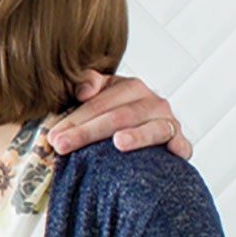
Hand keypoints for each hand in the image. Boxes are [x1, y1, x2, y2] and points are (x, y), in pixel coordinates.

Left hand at [48, 71, 191, 158]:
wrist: (145, 130)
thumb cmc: (113, 114)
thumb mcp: (100, 95)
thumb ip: (88, 83)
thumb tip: (84, 91)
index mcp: (130, 87)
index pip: (99, 104)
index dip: (75, 119)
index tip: (53, 135)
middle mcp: (153, 102)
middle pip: (118, 117)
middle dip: (88, 132)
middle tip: (62, 145)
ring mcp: (168, 122)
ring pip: (151, 128)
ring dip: (137, 136)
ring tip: (119, 142)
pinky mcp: (181, 142)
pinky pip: (182, 144)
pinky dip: (179, 148)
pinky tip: (172, 153)